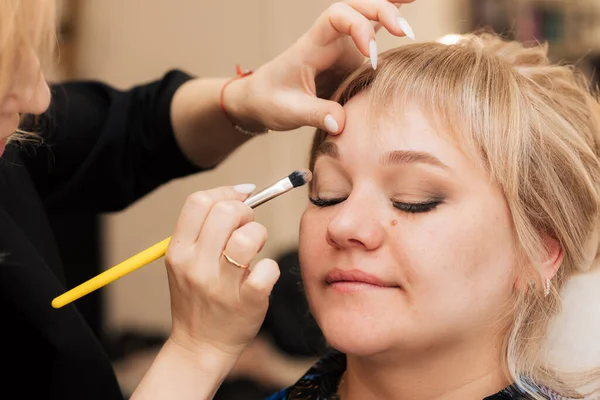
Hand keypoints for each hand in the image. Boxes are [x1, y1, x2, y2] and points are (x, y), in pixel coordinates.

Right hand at [164, 185, 279, 359]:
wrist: (200, 346)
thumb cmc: (199, 296)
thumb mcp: (186, 262)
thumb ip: (205, 229)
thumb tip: (241, 191)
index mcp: (178, 251)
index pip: (198, 202)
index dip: (225, 193)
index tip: (241, 198)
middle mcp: (195, 265)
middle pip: (225, 212)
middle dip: (245, 212)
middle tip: (247, 227)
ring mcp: (220, 285)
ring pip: (248, 237)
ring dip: (259, 235)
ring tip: (255, 249)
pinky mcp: (246, 302)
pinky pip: (267, 269)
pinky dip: (270, 268)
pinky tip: (262, 275)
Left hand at [226, 0, 415, 133]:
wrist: (263, 98)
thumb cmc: (271, 100)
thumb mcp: (288, 111)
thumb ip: (315, 115)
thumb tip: (341, 124)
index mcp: (312, 44)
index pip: (337, 17)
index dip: (358, 27)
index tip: (370, 55)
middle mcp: (329, 39)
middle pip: (357, 6)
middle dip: (382, 11)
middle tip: (405, 33)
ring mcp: (342, 45)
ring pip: (367, 13)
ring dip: (391, 8)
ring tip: (414, 12)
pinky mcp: (351, 56)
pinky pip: (372, 29)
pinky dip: (390, 16)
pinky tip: (409, 7)